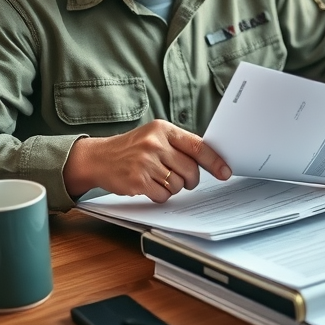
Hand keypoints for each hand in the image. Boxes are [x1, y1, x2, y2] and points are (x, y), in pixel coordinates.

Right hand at [63, 119, 231, 202]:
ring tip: (159, 179)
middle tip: (184, 180)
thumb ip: (178, 145)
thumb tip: (211, 159)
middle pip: (190, 169)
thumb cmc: (131, 149)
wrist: (98, 158)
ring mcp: (145, 162)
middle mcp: (155, 143)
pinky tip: (150, 186)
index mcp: (163, 129)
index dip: (215, 161)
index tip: (225, 171)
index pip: (197, 145)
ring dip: (173, 188)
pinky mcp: (138, 180)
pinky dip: (160, 195)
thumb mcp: (153, 136)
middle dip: (191, 180)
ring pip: (178, 184)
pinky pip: (163, 195)